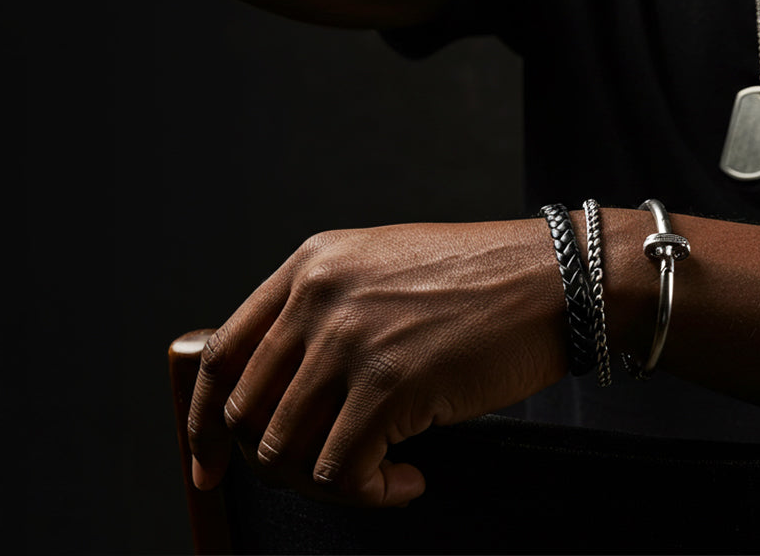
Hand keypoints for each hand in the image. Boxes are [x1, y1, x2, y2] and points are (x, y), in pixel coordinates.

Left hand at [186, 219, 567, 505]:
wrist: (559, 281)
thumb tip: (281, 393)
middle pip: (244, 413)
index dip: (201, 421)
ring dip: (326, 483)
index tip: (206, 465)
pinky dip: (370, 493)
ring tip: (376, 476)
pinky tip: (408, 479)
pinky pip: (342, 473)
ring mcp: (348, 343)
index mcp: (307, 267)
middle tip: (319, 479)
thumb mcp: (379, 267)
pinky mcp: (388, 388)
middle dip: (271, 465)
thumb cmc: (480, 282)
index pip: (220, 355)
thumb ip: (323, 311)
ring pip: (285, 452)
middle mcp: (316, 300)